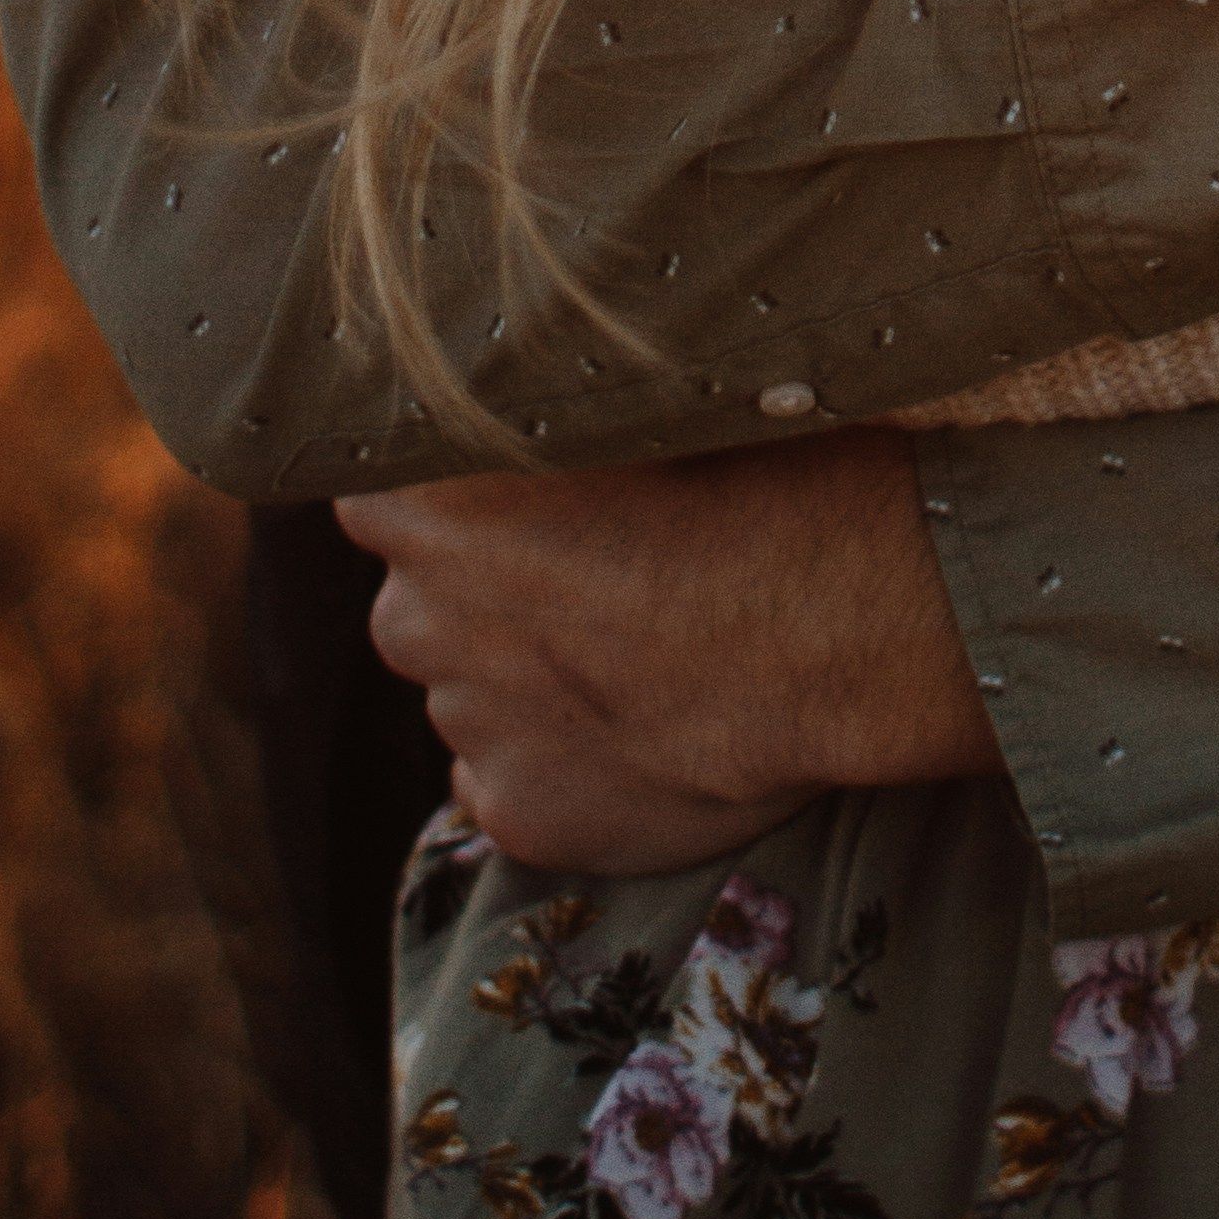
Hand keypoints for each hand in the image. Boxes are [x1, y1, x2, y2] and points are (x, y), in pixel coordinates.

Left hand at [335, 430, 995, 877]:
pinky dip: (562, 769)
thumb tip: (539, 407)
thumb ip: (551, 421)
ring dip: (533, 682)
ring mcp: (464, 724)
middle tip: (607, 582)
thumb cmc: (758, 478)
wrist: (837, 621)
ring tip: (649, 661)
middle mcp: (414, 614)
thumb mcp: (643, 404)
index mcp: (424, 497)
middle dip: (491, 598)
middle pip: (424, 600)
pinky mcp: (520, 814)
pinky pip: (515, 783)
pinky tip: (647, 736)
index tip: (524, 502)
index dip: (455, 501)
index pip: (382, 493)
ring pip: (476, 694)